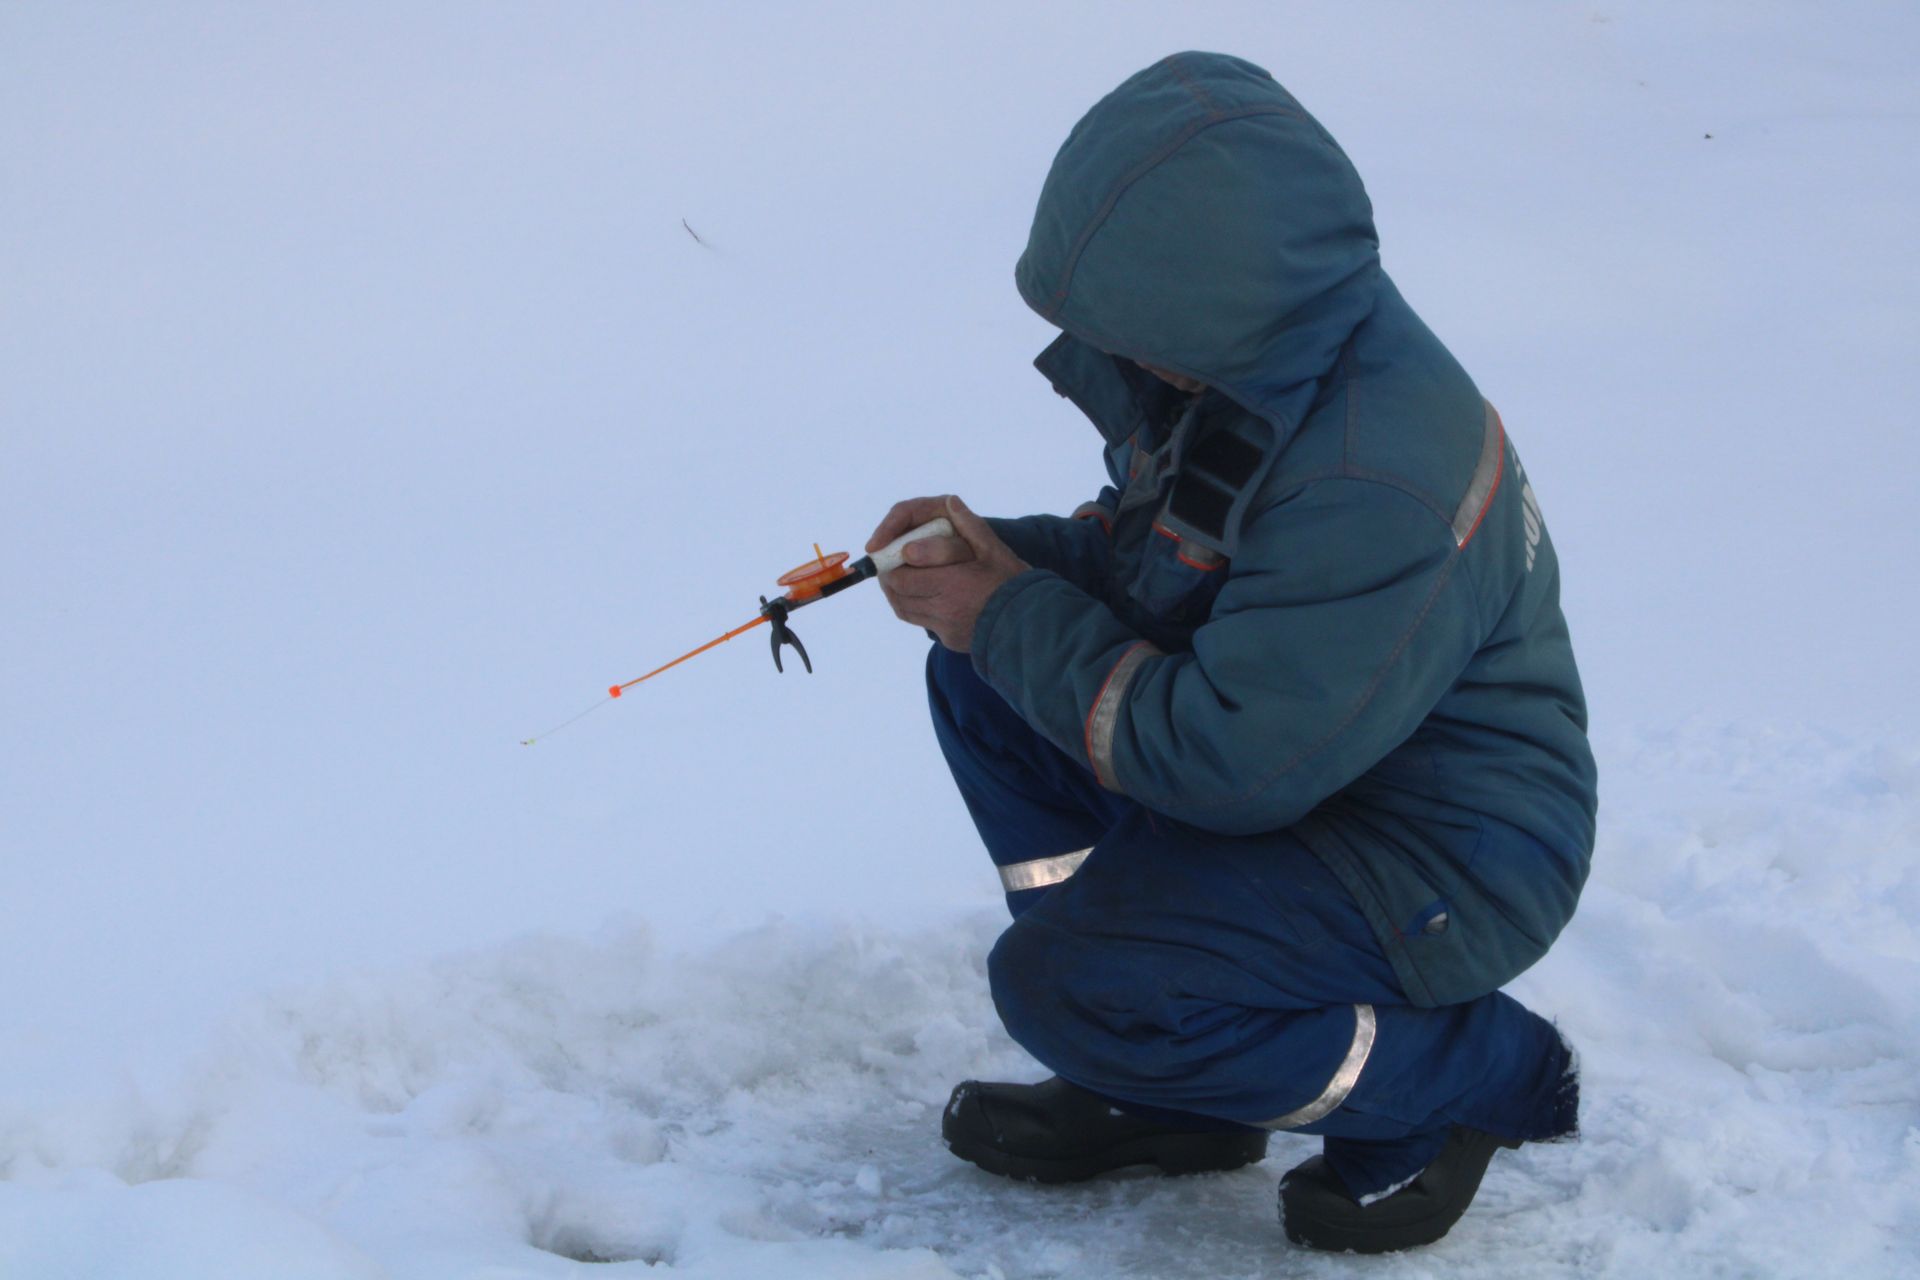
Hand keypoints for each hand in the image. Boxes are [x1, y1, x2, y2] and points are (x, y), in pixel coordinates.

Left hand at [867, 495, 1028, 652]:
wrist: (1030, 622)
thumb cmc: (1012, 582)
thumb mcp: (994, 550)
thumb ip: (970, 526)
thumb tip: (950, 503)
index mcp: (952, 583)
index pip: (902, 576)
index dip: (890, 564)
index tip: (892, 552)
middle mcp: (944, 608)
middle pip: (899, 593)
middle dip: (890, 576)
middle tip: (891, 564)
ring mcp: (945, 626)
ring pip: (904, 610)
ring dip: (898, 593)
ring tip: (901, 578)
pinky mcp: (949, 639)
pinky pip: (921, 622)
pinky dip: (913, 608)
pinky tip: (920, 595)